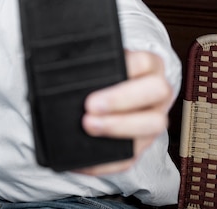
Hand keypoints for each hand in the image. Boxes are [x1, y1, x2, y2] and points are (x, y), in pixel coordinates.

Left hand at [78, 50, 174, 174]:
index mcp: (148, 67)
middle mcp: (157, 94)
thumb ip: (88, 68)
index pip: (146, 62)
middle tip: (90, 105)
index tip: (105, 69)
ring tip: (87, 126)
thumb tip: (65, 72)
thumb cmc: (99, 77)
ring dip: (118, 127)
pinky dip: (105, 161)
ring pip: (152, 125)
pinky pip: (130, 157)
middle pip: (157, 91)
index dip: (128, 65)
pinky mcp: (140, 146)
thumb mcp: (95, 67)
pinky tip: (82, 159)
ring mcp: (153, 121)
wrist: (103, 98)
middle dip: (122, 98)